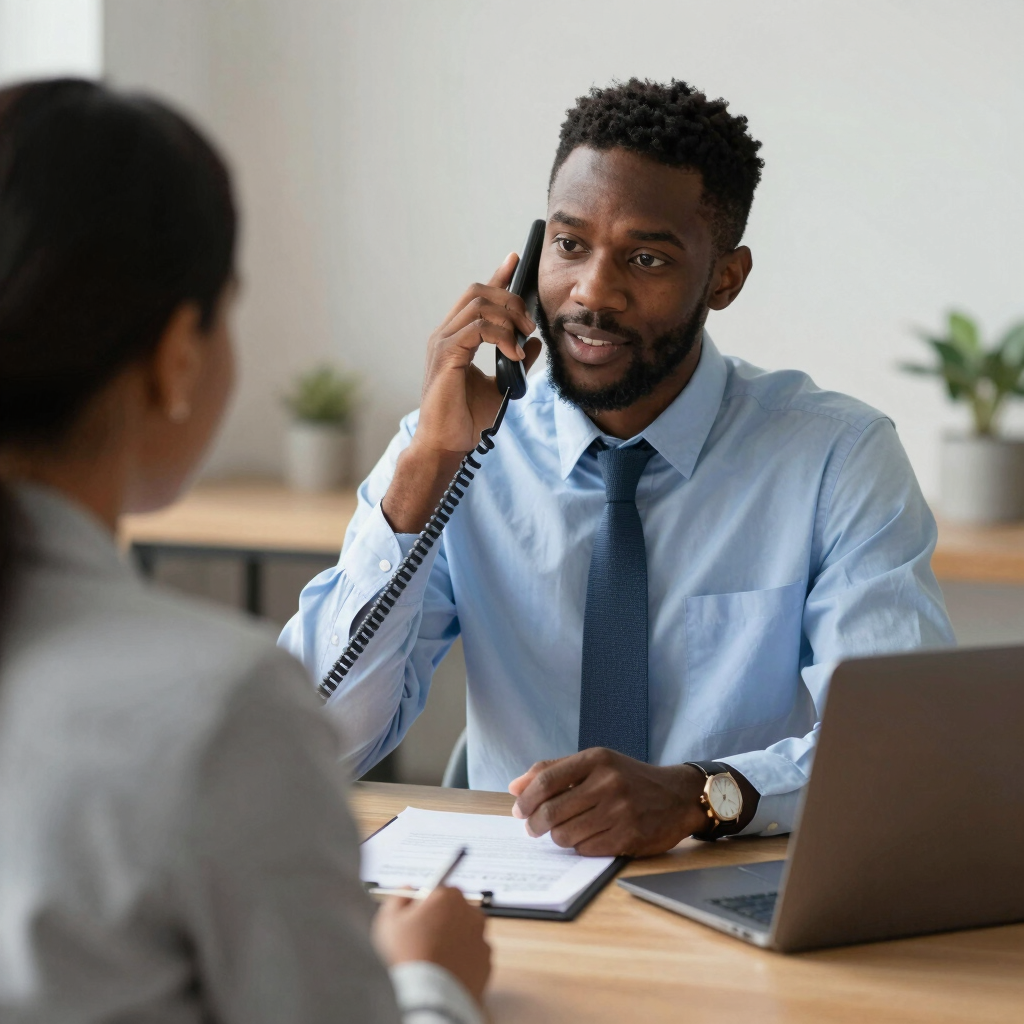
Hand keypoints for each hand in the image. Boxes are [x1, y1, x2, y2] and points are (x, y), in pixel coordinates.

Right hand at [371, 886, 490, 1004]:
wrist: (427, 996)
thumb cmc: (408, 957)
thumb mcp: (389, 920)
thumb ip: (399, 897)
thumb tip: (406, 890)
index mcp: (449, 897)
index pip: (440, 890)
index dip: (427, 904)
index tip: (417, 917)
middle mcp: (471, 914)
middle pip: (456, 910)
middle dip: (443, 920)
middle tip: (423, 938)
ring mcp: (481, 939)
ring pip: (466, 933)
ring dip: (455, 940)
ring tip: (433, 957)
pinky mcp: (486, 963)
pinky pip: (473, 956)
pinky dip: (463, 960)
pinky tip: (445, 969)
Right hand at [382, 254, 541, 533]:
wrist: (447, 444)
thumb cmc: (465, 419)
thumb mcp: (501, 385)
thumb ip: (515, 360)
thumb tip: (533, 341)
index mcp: (455, 338)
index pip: (477, 296)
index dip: (497, 276)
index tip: (517, 260)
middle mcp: (445, 335)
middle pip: (478, 291)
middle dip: (510, 298)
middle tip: (529, 323)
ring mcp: (442, 343)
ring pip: (478, 305)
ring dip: (508, 316)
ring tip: (522, 338)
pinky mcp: (445, 357)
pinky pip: (476, 329)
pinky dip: (500, 335)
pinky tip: (511, 352)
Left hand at [508, 748, 708, 856]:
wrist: (677, 796)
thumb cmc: (628, 779)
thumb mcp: (595, 763)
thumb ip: (554, 770)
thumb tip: (515, 786)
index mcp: (596, 759)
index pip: (546, 779)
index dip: (526, 798)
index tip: (518, 810)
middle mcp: (608, 783)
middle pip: (552, 810)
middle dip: (534, 824)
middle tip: (532, 828)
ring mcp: (620, 811)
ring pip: (566, 834)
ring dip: (557, 837)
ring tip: (562, 831)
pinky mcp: (629, 837)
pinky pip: (586, 849)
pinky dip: (579, 847)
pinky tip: (586, 838)